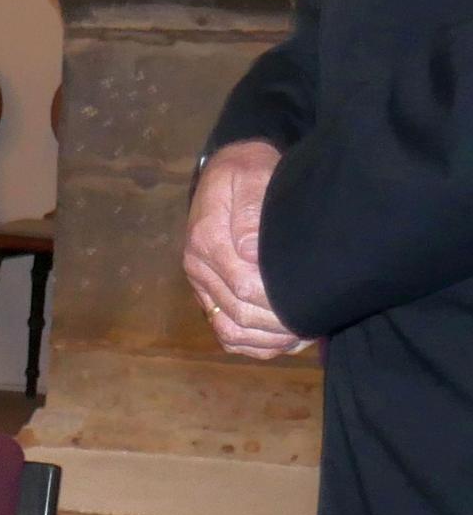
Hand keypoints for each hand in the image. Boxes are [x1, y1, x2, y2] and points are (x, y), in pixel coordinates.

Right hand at [184, 140, 310, 359]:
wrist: (229, 170)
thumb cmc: (247, 171)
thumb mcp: (250, 175)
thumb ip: (250, 210)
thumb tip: (249, 250)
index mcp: (207, 241)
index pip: (244, 287)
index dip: (280, 302)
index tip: (313, 301)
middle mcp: (198, 268)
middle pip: (238, 315)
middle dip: (279, 324)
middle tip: (317, 321)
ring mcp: (202, 285)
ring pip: (230, 331)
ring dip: (267, 339)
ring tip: (303, 334)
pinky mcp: (209, 293)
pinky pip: (226, 333)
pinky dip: (254, 344)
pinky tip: (283, 339)